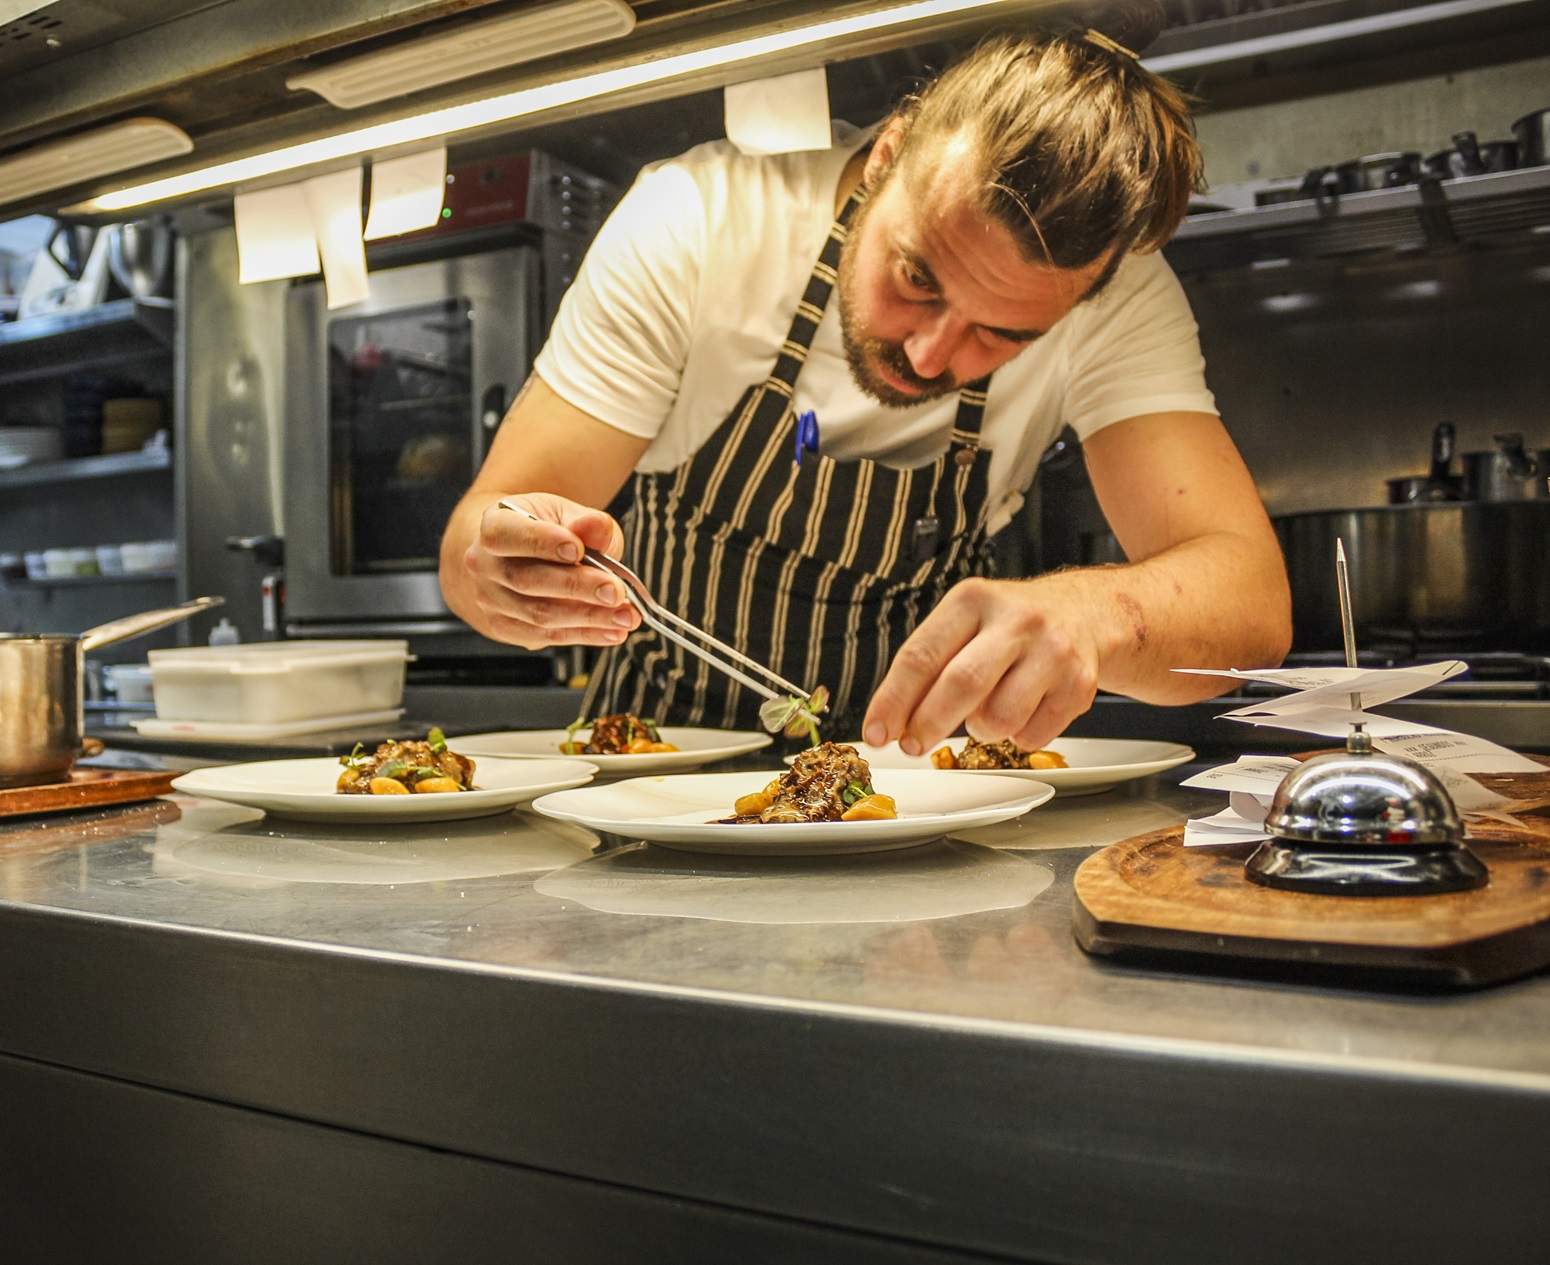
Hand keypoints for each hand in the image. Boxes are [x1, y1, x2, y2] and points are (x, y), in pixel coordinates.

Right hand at [461, 493, 639, 648]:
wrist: (514, 557)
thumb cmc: (544, 531)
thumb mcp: (566, 514)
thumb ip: (585, 521)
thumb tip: (595, 527)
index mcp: (493, 526)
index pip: (506, 535)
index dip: (541, 543)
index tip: (577, 550)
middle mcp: (484, 565)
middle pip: (528, 581)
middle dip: (578, 587)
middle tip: (616, 592)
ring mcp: (491, 601)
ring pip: (539, 615)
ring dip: (588, 618)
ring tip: (625, 617)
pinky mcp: (506, 628)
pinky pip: (547, 636)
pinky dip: (584, 635)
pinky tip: (612, 631)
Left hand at [862, 576, 1105, 756]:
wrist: (1086, 614)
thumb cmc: (1010, 625)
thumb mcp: (965, 623)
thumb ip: (928, 667)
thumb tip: (891, 724)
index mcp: (973, 600)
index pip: (922, 655)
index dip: (893, 701)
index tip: (876, 733)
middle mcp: (1016, 620)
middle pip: (962, 684)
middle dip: (928, 724)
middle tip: (912, 744)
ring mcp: (1053, 651)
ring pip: (999, 718)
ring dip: (981, 729)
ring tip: (986, 710)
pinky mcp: (1079, 685)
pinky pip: (1031, 736)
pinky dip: (1017, 737)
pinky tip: (1022, 710)